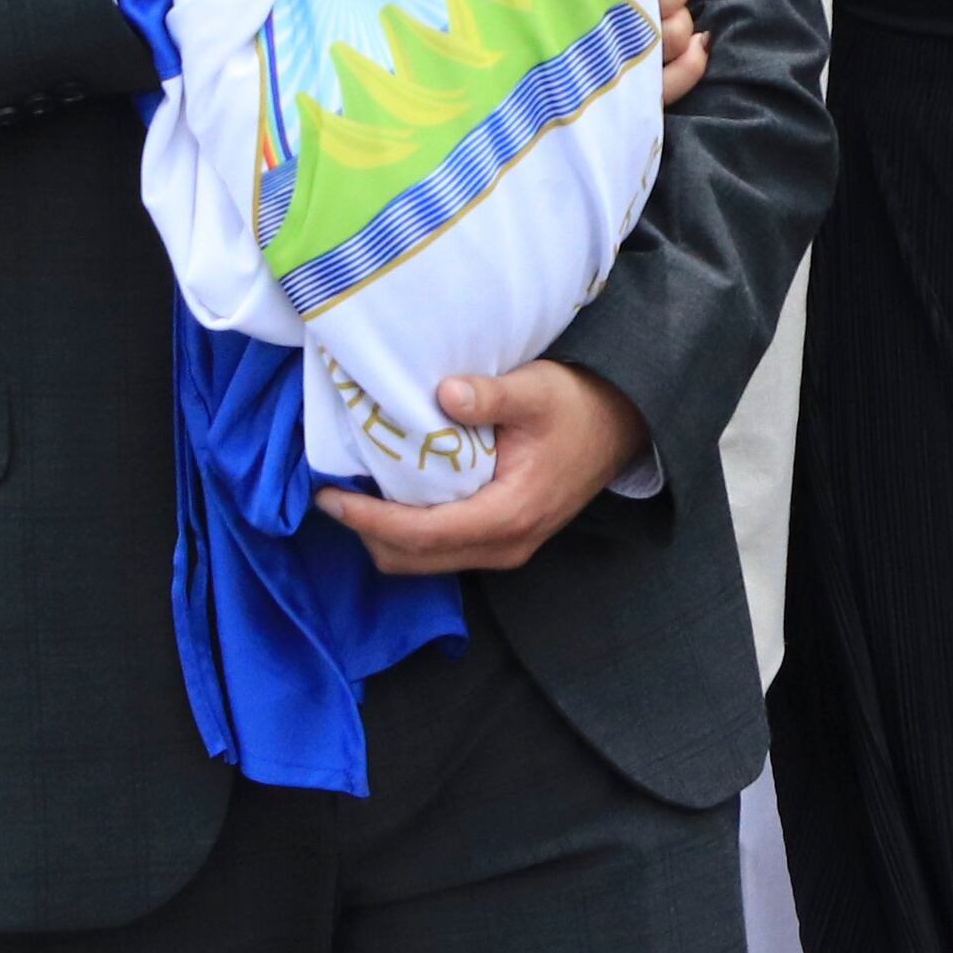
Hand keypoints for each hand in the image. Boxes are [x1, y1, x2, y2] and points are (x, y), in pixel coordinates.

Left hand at [315, 357, 641, 571]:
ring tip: (358, 495)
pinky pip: (441, 552)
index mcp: (509, 514)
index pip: (422, 533)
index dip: (370, 520)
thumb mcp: (538, 390)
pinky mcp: (504, 542)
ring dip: (385, 535)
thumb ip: (491, 395)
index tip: (329, 498)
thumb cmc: (578, 406)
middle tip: (334, 494)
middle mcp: (505, 545)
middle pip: (414, 559)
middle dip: (367, 533)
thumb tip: (445, 393)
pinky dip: (408, 533)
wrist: (622, 426)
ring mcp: (505, 549)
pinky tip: (396, 498)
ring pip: (424, 562)